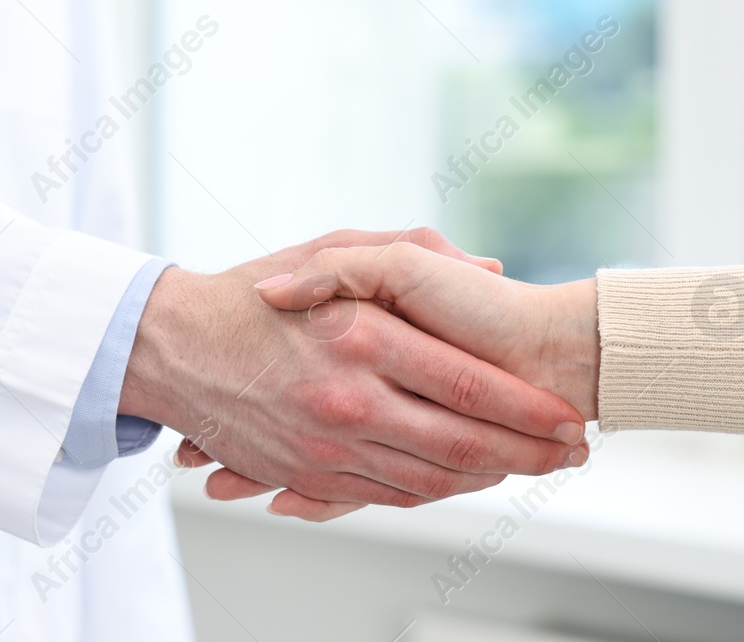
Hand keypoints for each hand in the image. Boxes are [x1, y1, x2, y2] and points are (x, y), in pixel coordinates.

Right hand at [119, 230, 588, 511]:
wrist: (173, 348)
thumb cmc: (253, 292)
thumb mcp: (329, 248)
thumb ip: (411, 251)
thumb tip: (485, 267)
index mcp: (358, 337)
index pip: (467, 385)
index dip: (527, 409)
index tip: (567, 417)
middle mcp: (346, 399)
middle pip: (461, 444)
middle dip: (527, 455)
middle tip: (569, 455)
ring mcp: (324, 446)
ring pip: (429, 479)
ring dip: (488, 479)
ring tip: (530, 470)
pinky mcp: (305, 475)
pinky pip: (386, 495)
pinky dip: (433, 494)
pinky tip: (464, 481)